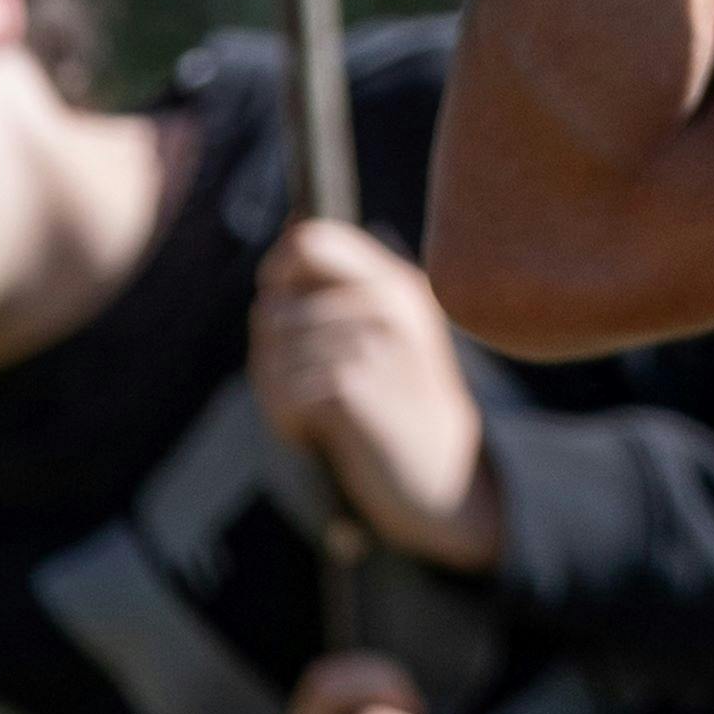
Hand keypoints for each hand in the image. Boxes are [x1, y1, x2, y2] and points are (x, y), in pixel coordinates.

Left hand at [253, 221, 505, 570]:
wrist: (444, 473)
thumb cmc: (399, 402)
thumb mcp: (384, 333)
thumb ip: (340, 290)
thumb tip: (286, 247)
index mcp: (396, 282)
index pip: (310, 240)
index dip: (278, 272)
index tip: (284, 311)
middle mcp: (390, 303)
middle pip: (276, 306)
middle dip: (268, 350)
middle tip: (294, 385)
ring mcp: (377, 344)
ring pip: (276, 350)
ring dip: (275, 390)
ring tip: (306, 412)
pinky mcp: (357, 389)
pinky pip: (285, 389)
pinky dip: (285, 418)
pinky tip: (311, 433)